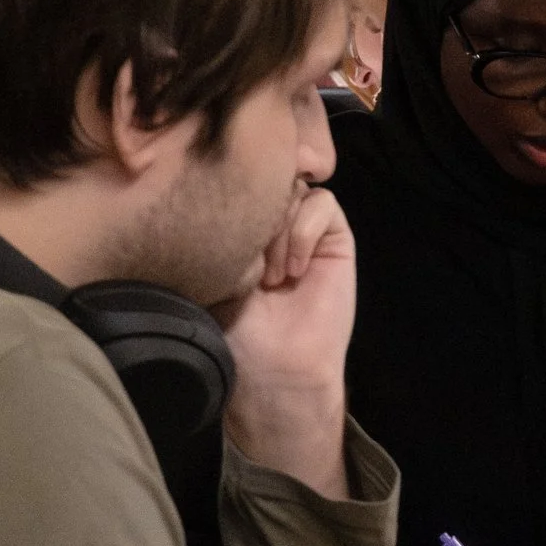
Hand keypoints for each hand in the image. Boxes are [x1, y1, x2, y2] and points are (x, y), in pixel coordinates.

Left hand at [216, 182, 354, 498]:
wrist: (275, 367)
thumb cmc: (235, 331)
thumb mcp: (210, 271)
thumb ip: (215, 226)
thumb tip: (212, 183)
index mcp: (237, 227)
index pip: (234, 180)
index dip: (228, 189)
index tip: (216, 217)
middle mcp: (271, 223)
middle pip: (266, 177)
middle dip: (254, 209)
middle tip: (246, 259)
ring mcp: (304, 229)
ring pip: (293, 187)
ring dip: (278, 229)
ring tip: (269, 278)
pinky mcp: (335, 239)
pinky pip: (322, 203)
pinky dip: (303, 231)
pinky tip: (292, 271)